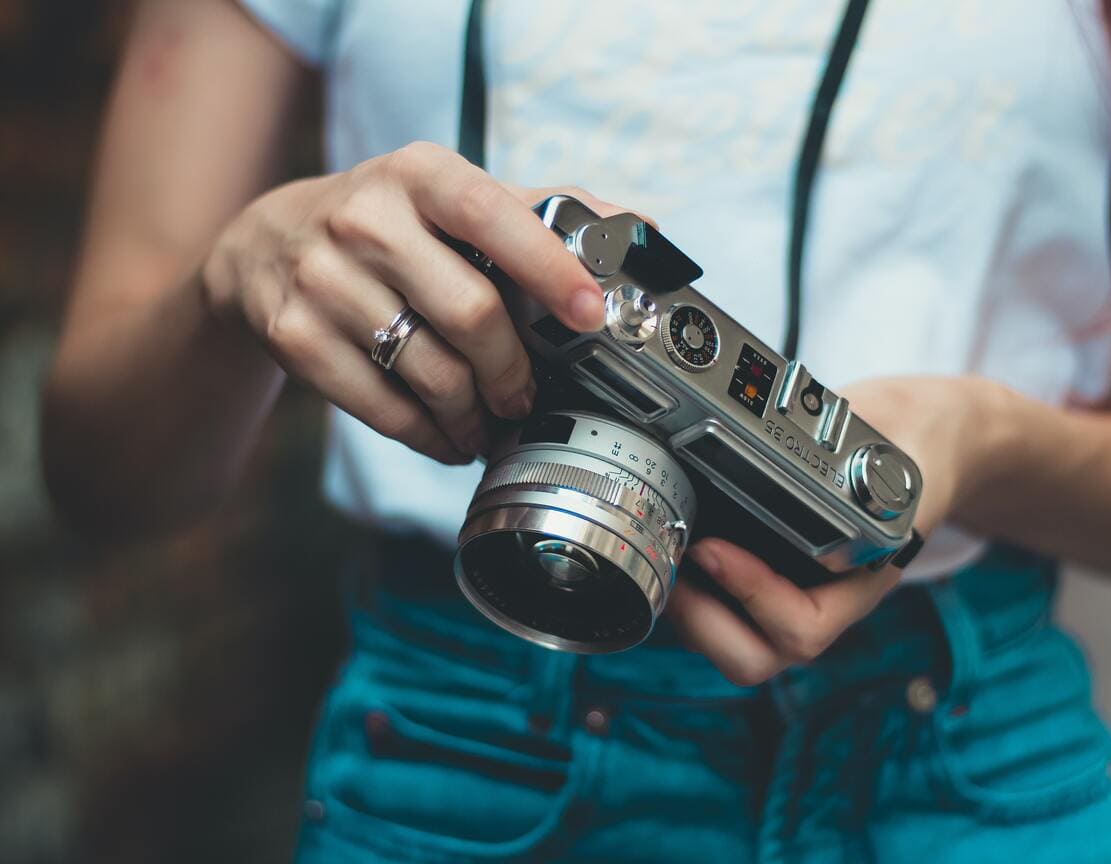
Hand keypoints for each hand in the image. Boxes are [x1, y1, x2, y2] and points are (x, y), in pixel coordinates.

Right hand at [202, 141, 630, 462]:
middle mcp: (366, 219)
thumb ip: (537, 210)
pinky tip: (446, 436)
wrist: (263, 246)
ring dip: (475, 416)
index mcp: (420, 175)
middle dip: (514, 373)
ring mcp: (322, 278)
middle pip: (471, 314)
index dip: (550, 268)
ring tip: (488, 424)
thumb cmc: (385, 223)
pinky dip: (429, 436)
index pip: (495, 216)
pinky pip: (383, 408)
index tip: (590, 314)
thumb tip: (637, 225)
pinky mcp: (294, 335)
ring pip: (430, 372)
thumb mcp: (449, 196)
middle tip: (527, 397)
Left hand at [665, 375, 1004, 685]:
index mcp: (864, 579)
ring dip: (690, 614)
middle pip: (756, 656)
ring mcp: (795, 596)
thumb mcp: (899, 441)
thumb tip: (814, 444)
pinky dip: (693, 592)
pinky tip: (674, 546)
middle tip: (668, 568)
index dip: (751, 596)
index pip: (801, 626)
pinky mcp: (767, 580)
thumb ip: (863, 453)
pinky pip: (723, 613)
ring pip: (734, 644)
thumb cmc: (913, 444)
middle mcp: (827, 600)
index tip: (711, 547)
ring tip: (663, 558)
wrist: (924, 442)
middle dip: (702, 623)